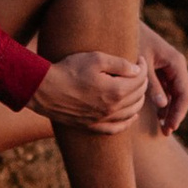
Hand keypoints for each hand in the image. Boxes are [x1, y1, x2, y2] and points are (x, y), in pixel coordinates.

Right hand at [30, 49, 149, 132]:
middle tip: (138, 71)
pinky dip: (127, 122)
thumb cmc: (69, 70)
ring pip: (131, 113)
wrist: (45, 89)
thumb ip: (120, 64)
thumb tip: (137, 70)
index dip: (143, 67)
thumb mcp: (95, 59)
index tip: (139, 60)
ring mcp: (102, 119)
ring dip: (138, 100)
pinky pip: (116, 128)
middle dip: (142, 81)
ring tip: (137, 89)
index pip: (139, 80)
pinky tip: (131, 116)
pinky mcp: (92, 126)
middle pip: (138, 96)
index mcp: (116, 91)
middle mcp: (112, 109)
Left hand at [138, 24, 187, 133]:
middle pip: (181, 95)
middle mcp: (176, 65)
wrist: (124, 23)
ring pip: (174, 93)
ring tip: (163, 128)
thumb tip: (163, 105)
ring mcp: (169, 67)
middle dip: (176, 114)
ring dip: (170, 110)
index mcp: (176, 62)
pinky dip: (163, 102)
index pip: (184, 93)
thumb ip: (152, 84)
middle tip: (166, 131)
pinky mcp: (161, 69)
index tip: (171, 127)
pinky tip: (158, 116)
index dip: (179, 112)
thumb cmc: (133, 40)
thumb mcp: (142, 64)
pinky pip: (167, 89)